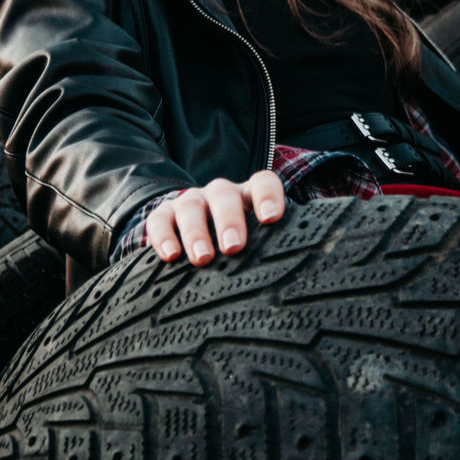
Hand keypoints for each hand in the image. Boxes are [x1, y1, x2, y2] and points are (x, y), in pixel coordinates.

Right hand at [145, 171, 284, 265]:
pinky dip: (163, 236)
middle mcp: (220, 194)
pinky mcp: (164, 216)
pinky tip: (170, 256)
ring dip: (196, 232)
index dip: (268, 196)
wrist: (195, 237)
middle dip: (229, 220)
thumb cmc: (239, 247)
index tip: (271, 218)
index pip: (263, 183)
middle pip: (224, 195)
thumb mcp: (258, 243)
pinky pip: (159, 220)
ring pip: (191, 206)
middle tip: (234, 247)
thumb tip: (300, 276)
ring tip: (203, 258)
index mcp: (249, 197)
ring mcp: (191, 202)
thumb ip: (274, 249)